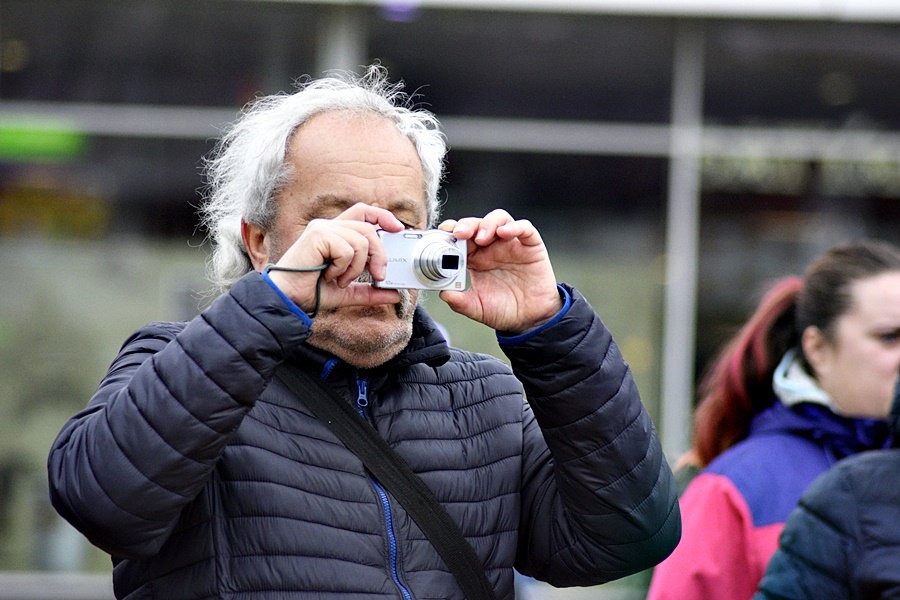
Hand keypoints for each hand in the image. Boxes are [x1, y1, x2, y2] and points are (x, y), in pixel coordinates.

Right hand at [265, 203, 405, 313]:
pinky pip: (347, 249)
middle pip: (369, 228)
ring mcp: (322, 229)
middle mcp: (328, 226)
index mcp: (335, 233)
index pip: (363, 212)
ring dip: (357, 267)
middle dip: (380, 254)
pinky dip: (343, 267)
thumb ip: (370, 291)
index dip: (383, 216)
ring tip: (341, 279)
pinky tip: (328, 275)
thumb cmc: (311, 292)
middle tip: (378, 276)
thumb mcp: (348, 292)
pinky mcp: (318, 236)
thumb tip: (395, 294)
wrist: (288, 300)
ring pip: (361, 240)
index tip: (398, 229)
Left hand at [438, 209, 561, 333]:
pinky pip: (525, 229)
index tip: (442, 234)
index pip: (461, 238)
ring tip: (482, 237)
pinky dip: (515, 226)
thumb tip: (444, 294)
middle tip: (459, 233)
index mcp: (476, 259)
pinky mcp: (531, 246)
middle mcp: (492, 248)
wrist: (530, 320)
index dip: (451, 232)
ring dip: (488, 223)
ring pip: (499, 219)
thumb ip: (460, 302)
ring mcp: (511, 245)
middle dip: (466, 224)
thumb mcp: (477, 308)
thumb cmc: (505, 310)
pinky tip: (505, 233)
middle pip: (477, 224)